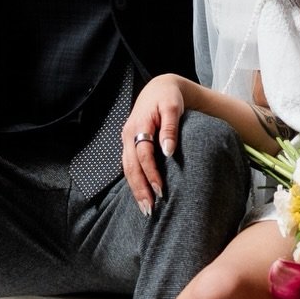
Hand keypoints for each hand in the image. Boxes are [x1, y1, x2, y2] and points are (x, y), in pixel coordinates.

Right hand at [121, 74, 188, 214]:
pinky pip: (128, 166)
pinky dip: (134, 181)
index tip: (161, 190)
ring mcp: (126, 139)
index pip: (143, 154)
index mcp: (139, 125)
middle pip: (131, 166)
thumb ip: (170, 128)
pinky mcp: (129, 144)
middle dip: (140, 189)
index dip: (151, 173)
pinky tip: (141, 194)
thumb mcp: (173, 107)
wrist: (158, 88)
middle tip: (150, 209)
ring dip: (135, 189)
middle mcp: (128, 134)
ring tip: (145, 208)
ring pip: (127, 169)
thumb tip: (168, 152)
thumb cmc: (169, 97)